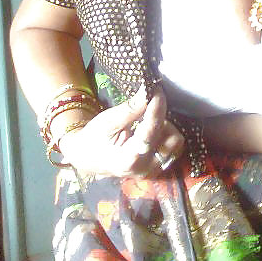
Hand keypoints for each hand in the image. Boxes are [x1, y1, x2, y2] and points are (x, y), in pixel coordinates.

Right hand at [56, 86, 184, 177]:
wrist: (87, 157)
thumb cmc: (94, 139)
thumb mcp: (107, 122)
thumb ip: (130, 109)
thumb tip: (148, 91)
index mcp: (129, 160)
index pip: (151, 130)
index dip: (157, 107)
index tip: (157, 90)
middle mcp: (145, 169)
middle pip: (170, 137)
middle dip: (161, 118)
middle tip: (148, 105)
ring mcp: (153, 171)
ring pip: (174, 142)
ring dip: (166, 126)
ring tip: (147, 119)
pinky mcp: (157, 168)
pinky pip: (172, 147)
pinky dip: (165, 133)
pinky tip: (151, 128)